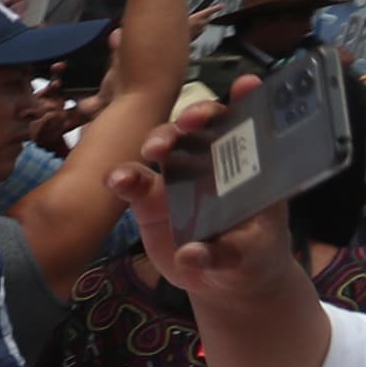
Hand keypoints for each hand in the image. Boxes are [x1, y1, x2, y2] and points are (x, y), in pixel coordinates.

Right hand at [112, 82, 293, 293]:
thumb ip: (222, 255)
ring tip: (152, 150)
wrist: (219, 281)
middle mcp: (211, 164)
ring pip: (167, 147)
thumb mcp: (246, 260)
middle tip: (187, 123)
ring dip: (159, 140)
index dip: (248, 103)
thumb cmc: (247, 260)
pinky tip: (115, 180)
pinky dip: (123, 178)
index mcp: (247, 169)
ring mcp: (178, 180)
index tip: (247, 85)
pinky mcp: (150, 201)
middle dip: (193, 118)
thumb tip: (191, 254)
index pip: (250, 127)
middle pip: (202, 128)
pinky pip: (134, 183)